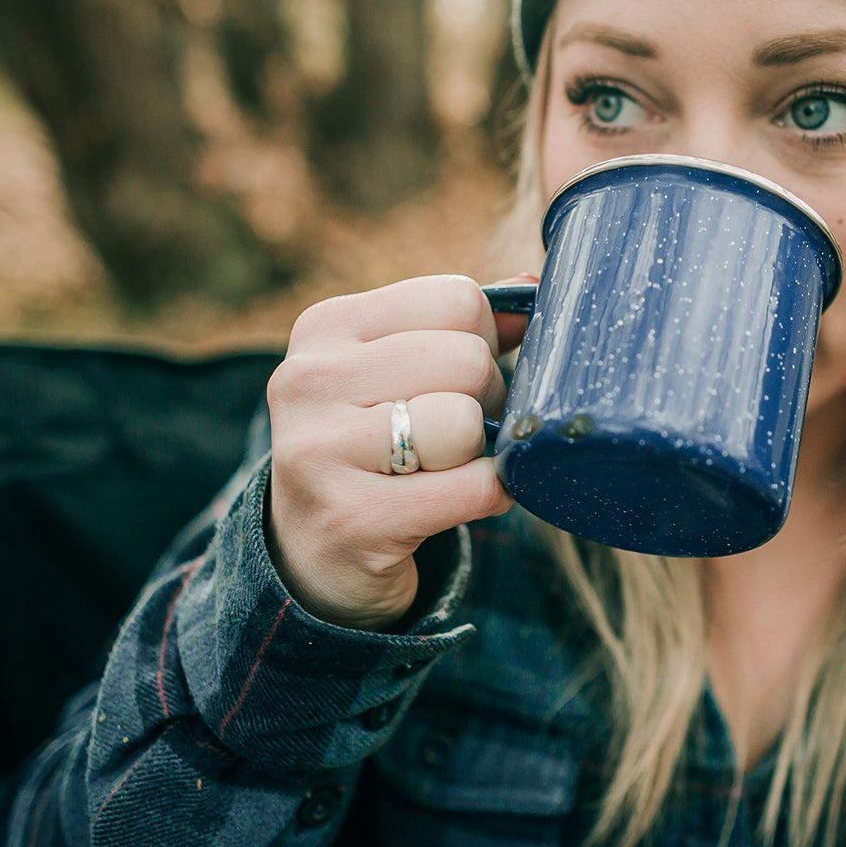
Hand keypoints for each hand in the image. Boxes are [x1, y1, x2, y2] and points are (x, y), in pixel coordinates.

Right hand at [264, 273, 533, 629]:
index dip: (483, 342)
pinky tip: (450, 503)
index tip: (451, 381)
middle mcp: (309, 380)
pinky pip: (474, 487)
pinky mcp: (352, 518)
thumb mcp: (401, 372)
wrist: (315, 556)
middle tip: (453, 434)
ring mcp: (321, 451)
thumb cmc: (376, 447)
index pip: (458, 300)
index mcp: (324, 328)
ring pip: (466, 422)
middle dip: (486, 401)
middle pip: (469, 360)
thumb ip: (466, 326)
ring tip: (443, 468)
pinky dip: (487, 496)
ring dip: (478, 453)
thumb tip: (535, 290)